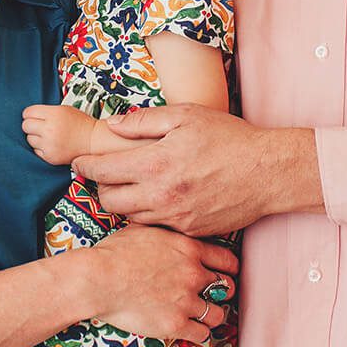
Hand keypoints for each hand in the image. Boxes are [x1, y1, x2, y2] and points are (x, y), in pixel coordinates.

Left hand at [22, 104, 94, 166]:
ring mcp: (49, 144)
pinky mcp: (50, 157)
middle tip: (40, 126)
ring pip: (29, 139)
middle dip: (31, 125)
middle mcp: (50, 129)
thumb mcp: (63, 109)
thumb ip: (45, 111)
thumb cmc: (80, 124)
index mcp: (54, 114)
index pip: (27, 113)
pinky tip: (51, 145)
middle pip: (25, 126)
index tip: (35, 116)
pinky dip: (41, 148)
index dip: (30, 114)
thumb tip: (27, 115)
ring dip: (35, 137)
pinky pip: (35, 151)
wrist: (93, 141)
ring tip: (48, 136)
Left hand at [74, 104, 321, 235]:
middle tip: (104, 176)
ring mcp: (175, 217)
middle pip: (109, 202)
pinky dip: (149, 214)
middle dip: (101, 188)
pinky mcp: (189, 230)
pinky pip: (157, 226)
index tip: (78, 163)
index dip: (84, 166)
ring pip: (131, 217)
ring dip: (124, 203)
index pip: (101, 171)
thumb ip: (144, 121)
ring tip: (130, 187)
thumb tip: (113, 125)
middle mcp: (160, 196)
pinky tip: (157, 199)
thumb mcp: (186, 116)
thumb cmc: (230, 138)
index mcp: (154, 164)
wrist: (268, 172)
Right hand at [80, 223, 239, 344]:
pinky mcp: (175, 324)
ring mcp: (186, 301)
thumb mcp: (143, 229)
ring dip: (211, 315)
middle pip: (227, 287)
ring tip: (202, 317)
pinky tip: (188, 330)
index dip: (229, 269)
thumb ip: (164, 232)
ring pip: (218, 314)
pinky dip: (197, 333)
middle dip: (222, 292)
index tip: (225, 274)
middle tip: (212, 296)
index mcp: (188, 249)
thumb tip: (165, 225)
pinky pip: (202, 334)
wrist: (98, 279)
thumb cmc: (113, 253)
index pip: (227, 260)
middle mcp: (193, 274)